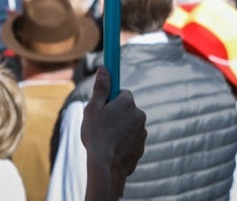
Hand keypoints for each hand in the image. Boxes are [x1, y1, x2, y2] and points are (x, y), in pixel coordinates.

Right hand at [81, 68, 146, 200]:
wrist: (107, 167)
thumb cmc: (97, 135)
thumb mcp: (93, 108)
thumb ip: (100, 88)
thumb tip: (104, 68)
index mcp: (127, 103)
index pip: (122, 92)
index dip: (111, 98)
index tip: (104, 102)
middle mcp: (139, 115)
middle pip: (126, 109)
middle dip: (115, 113)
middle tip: (101, 122)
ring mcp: (142, 132)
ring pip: (129, 124)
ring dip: (120, 128)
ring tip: (105, 138)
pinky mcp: (142, 147)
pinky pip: (131, 139)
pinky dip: (123, 141)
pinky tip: (112, 148)